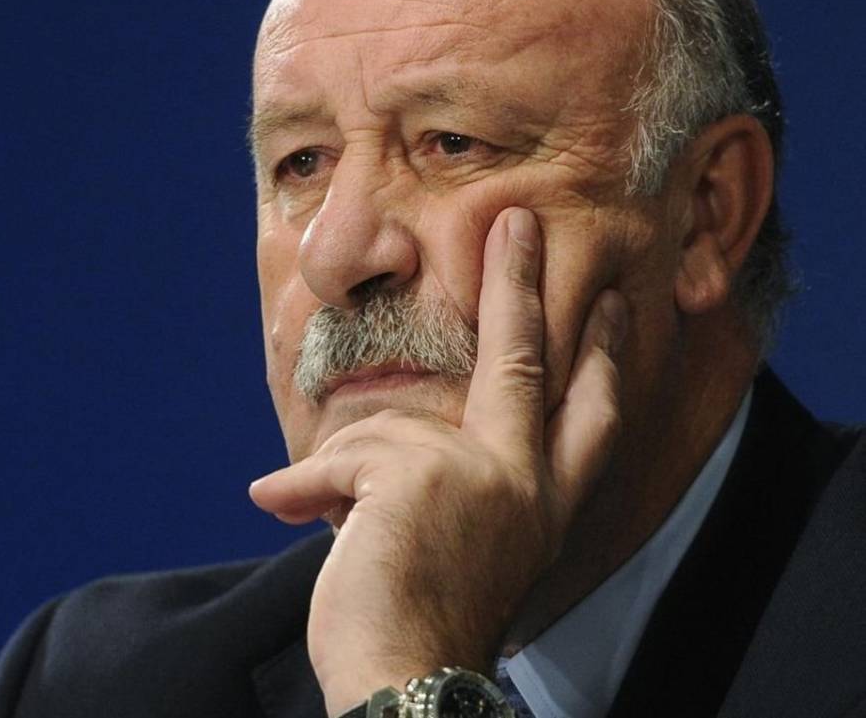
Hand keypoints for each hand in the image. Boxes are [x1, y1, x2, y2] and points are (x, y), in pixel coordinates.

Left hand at [248, 207, 627, 716]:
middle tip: (516, 218)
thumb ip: (431, 485)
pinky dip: (302, 489)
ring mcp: (479, 478)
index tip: (606, 307)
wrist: (404, 682)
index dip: (598, 358)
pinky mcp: (419, 475)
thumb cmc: (412, 624)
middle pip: (527, 362)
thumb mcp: (446, 545)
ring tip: (324, 526)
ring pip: (387, 426)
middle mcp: (525, 486)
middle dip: (520, 284)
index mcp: (541, 505)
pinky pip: (340, 456)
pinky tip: (282, 509)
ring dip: (338, 474)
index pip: (588, 417)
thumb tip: (361, 453)